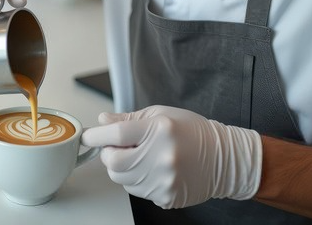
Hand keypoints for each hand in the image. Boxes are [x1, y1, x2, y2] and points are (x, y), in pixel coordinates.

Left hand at [81, 106, 260, 208]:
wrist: (224, 159)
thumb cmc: (192, 132)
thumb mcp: (160, 114)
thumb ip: (127, 119)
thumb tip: (102, 122)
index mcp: (159, 130)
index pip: (116, 134)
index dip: (96, 135)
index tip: (88, 136)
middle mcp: (161, 156)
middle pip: (113, 162)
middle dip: (109, 154)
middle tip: (120, 147)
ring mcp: (164, 180)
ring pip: (122, 179)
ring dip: (124, 168)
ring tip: (143, 157)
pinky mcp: (166, 196)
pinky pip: (137, 191)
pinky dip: (138, 181)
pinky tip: (155, 170)